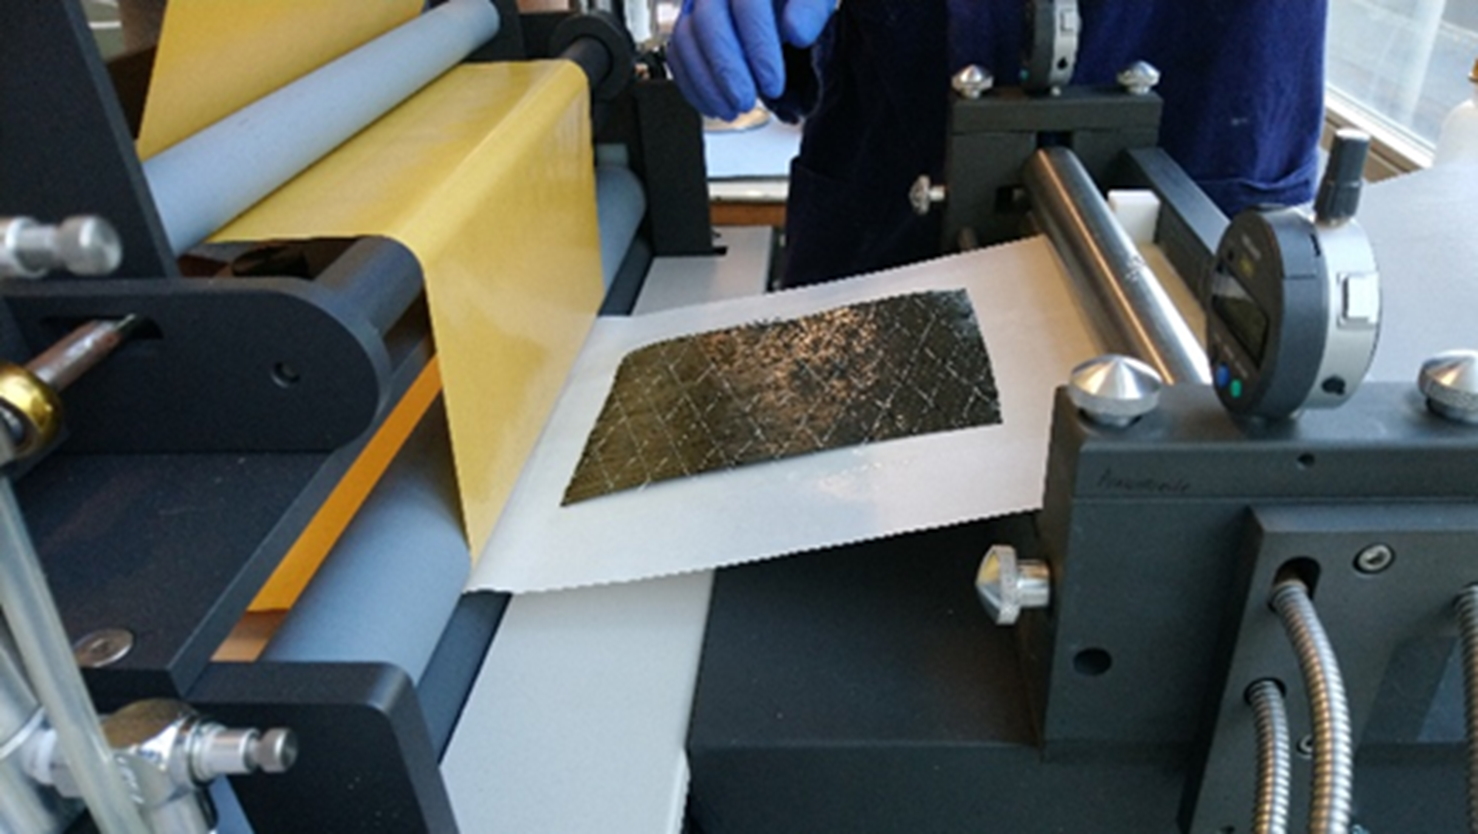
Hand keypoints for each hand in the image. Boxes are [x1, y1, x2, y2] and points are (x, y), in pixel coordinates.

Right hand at [668, 0, 834, 120]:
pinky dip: (692, 84)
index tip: (773, 84)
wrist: (782, 2)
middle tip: (746, 102)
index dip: (758, 46)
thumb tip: (797, 33)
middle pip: (708, 20)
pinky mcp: (687, 25)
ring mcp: (697, 2)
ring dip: (705, 82)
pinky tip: (714, 106)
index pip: (747, 3)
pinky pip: (676, 53)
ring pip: (685, 38)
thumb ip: (811, 9)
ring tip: (732, 110)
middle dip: (726, 69)